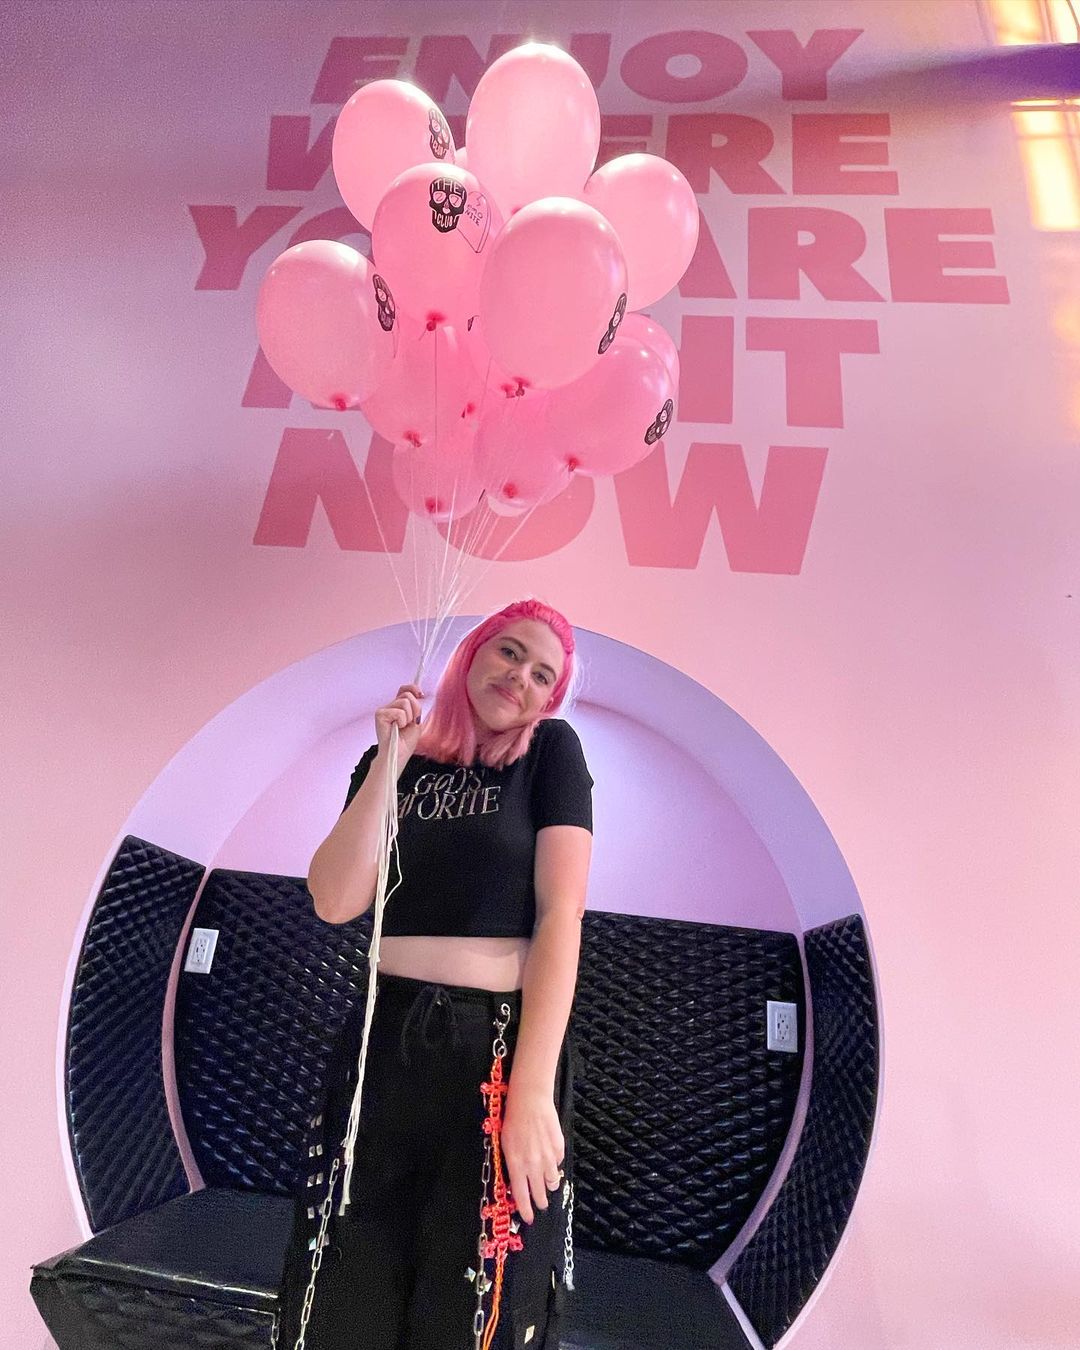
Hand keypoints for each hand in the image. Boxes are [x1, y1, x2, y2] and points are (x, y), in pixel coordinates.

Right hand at [374, 683, 425, 758]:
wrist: (399, 754)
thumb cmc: (406, 741)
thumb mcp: (416, 721)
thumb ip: (416, 708)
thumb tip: (419, 694)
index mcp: (398, 707)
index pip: (404, 689)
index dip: (413, 688)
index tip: (421, 695)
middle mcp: (390, 706)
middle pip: (407, 695)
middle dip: (415, 709)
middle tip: (411, 722)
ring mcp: (384, 710)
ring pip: (404, 703)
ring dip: (408, 717)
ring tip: (402, 727)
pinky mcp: (380, 715)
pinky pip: (399, 712)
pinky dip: (402, 722)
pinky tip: (397, 728)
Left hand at [501, 1080, 563, 1225]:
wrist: (530, 1099)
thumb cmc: (513, 1119)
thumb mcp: (505, 1144)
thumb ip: (512, 1164)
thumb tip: (518, 1179)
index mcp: (517, 1164)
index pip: (522, 1195)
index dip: (526, 1209)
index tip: (528, 1218)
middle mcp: (533, 1164)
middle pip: (540, 1192)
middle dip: (540, 1201)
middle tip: (540, 1204)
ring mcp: (548, 1157)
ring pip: (552, 1181)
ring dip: (549, 1184)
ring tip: (547, 1184)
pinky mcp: (558, 1147)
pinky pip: (558, 1163)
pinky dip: (554, 1164)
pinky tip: (550, 1158)